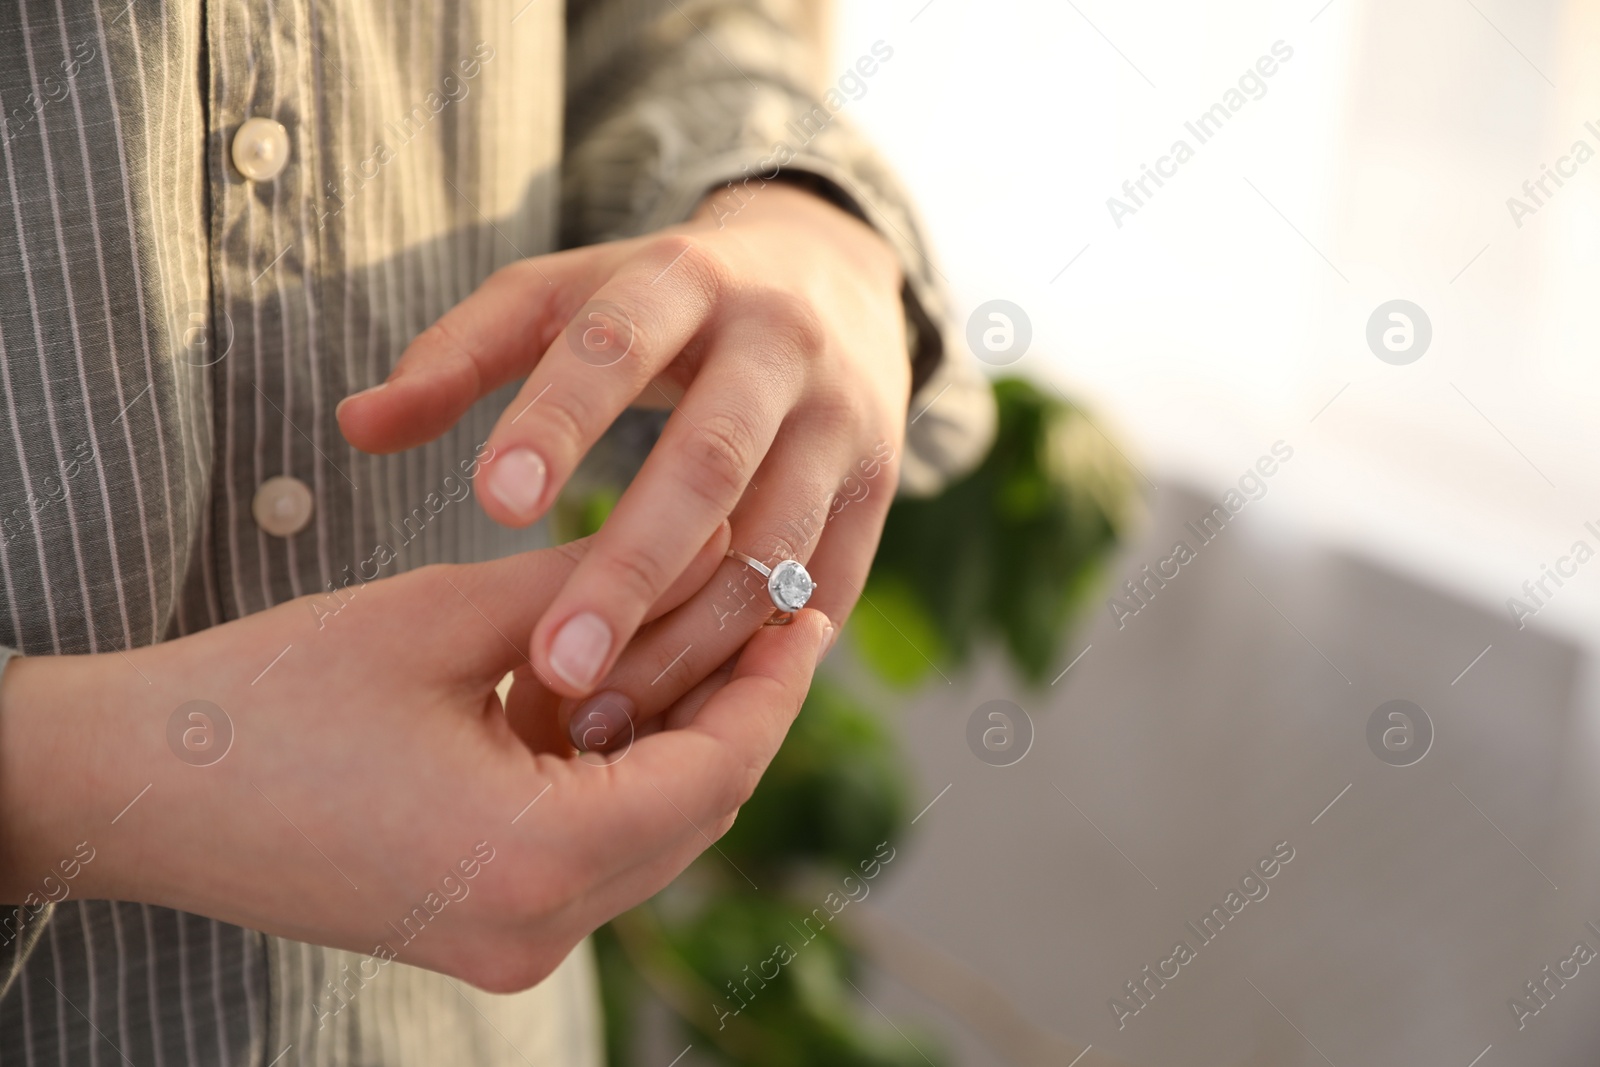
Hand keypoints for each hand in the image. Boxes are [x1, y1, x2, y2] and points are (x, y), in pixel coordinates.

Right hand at [0, 536, 831, 991]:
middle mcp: (537, 930)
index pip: (717, 773)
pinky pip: (589, 848)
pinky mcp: (478, 930)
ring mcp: (506, 944)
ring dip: (671, 733)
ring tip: (680, 627)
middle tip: (758, 605)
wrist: (129, 788)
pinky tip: (598, 686)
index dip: (773, 684)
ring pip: (648, 830)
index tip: (806, 606)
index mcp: (536, 859)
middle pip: (695, 809)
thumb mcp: (448, 619)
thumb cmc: (270, 694)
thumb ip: (589, 588)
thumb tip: (705, 552)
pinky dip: (611, 770)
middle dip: (732, 702)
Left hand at [337, 183, 909, 699]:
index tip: (492, 504)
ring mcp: (843, 423)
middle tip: (553, 668)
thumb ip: (463, 354)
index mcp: (689, 277)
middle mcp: (781, 347)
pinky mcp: (878, 492)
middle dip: (634, 568)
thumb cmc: (663, 302)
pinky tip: (679, 711)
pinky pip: (820, 588)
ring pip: (774, 544)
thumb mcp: (568, 296)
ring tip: (602, 718)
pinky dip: (753, 654)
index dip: (558, 420)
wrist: (831, 283)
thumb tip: (355, 426)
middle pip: (712, 461)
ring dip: (693, 638)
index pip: (620, 342)